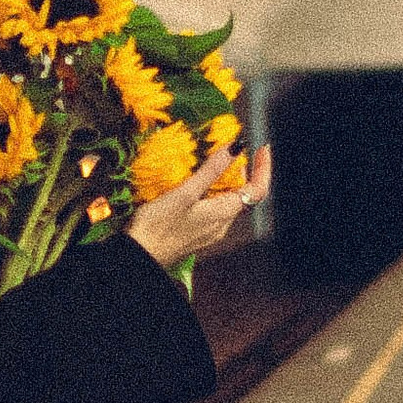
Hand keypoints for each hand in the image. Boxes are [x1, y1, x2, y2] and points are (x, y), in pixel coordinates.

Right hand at [130, 141, 254, 268]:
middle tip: (230, 150)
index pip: (257, 190)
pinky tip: (196, 185)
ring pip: (227, 201)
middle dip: (241, 171)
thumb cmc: (159, 226)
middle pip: (243, 195)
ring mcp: (209, 231)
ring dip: (225, 181)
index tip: (262, 149)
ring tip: (212, 163)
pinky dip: (213, 191)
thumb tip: (235, 148)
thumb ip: (212, 169)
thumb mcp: (186, 192)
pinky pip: (213, 209)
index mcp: (223, 213)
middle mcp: (222, 225)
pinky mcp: (197, 233)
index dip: (263, 168)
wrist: (139, 255)